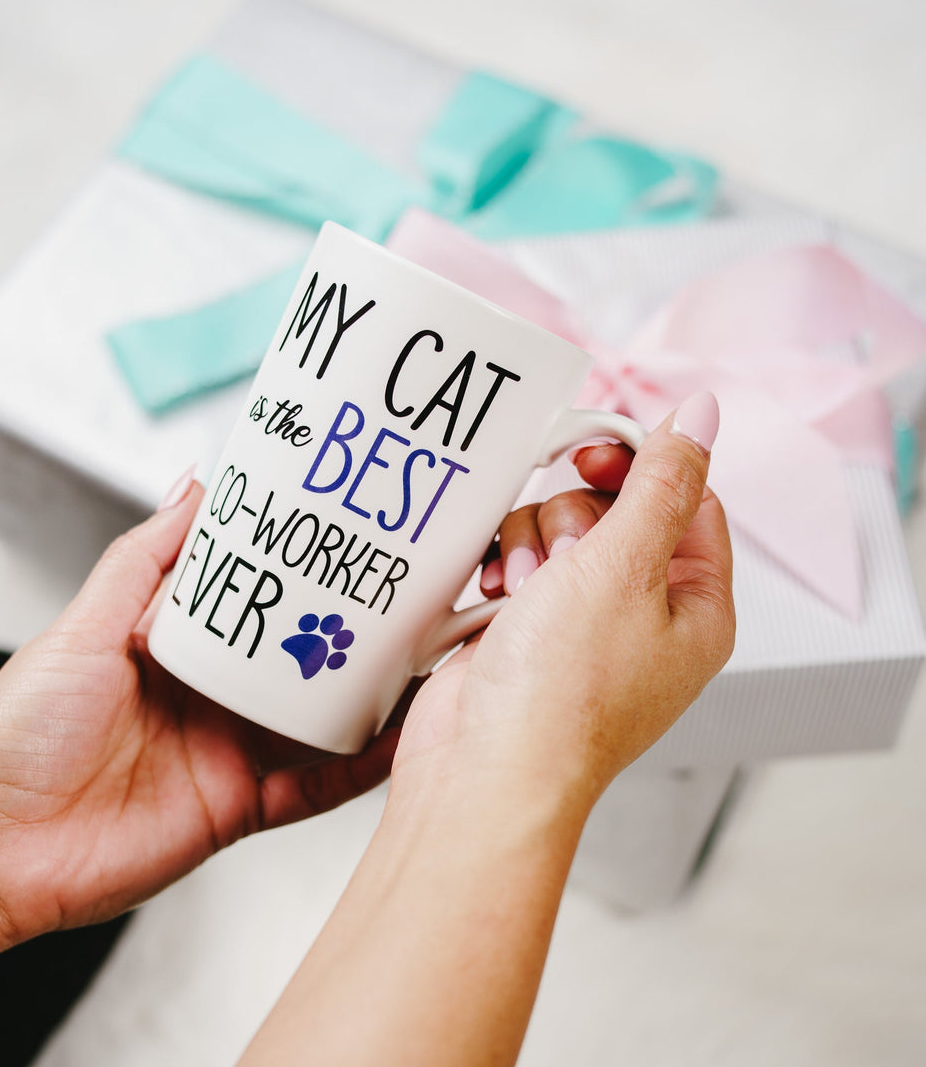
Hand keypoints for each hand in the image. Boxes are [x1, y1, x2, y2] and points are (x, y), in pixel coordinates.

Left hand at [0, 473, 398, 947]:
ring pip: (321, 720)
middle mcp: (215, 697)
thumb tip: (194, 486)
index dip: (304, 574)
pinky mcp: (241, 809)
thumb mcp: (85, 627)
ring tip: (430, 660)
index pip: (259, 601)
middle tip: (415, 596)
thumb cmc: (20, 731)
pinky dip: (360, 769)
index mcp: (181, 648)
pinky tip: (399, 743)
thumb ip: (142, 560)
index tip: (353, 539)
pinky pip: (315, 788)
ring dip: (374, 696)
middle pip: (301, 658)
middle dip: (355, 632)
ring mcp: (233, 752)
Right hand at [389, 393, 734, 817]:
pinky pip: (520, 562)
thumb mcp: (622, 568)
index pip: (688, 499)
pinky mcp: (530, 629)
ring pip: (560, 530)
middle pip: (616, 509)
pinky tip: (495, 597)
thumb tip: (703, 416)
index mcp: (695, 606)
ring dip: (532, 545)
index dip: (643, 465)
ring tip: (522, 590)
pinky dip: (504, 569)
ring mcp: (583, 623)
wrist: (482, 768)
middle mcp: (644, 614)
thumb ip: (661, 484)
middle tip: (561, 559)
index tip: (593, 452)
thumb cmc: (561, 692)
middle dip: (574, 520)